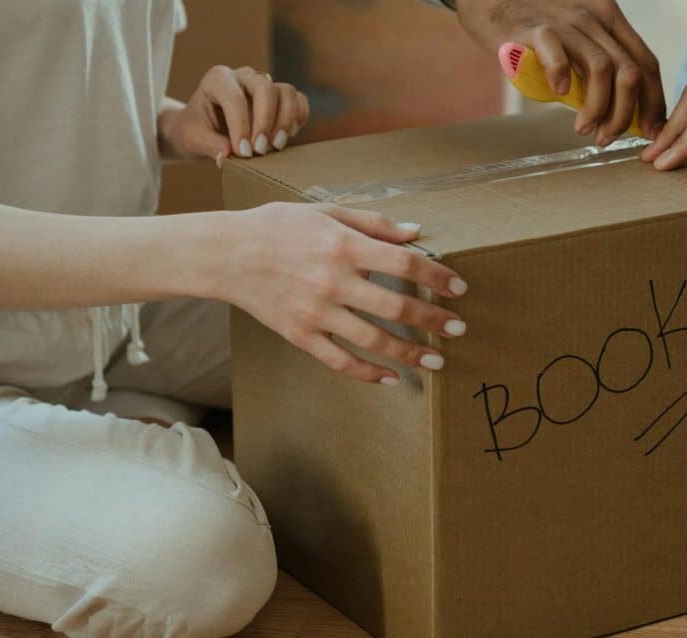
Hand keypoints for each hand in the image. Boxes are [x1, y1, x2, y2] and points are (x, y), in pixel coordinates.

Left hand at [159, 65, 309, 166]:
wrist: (201, 129)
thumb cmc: (194, 130)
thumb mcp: (193, 139)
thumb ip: (210, 146)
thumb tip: (228, 157)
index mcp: (218, 79)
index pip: (235, 98)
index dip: (241, 126)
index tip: (243, 153)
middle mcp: (243, 77)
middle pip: (266, 88)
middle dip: (266, 121)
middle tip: (260, 150)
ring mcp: (264, 85)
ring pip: (287, 92)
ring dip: (285, 121)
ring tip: (275, 146)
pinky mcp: (279, 98)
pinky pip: (298, 101)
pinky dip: (298, 119)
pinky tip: (285, 137)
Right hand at [214, 203, 467, 384]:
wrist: (227, 254)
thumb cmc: (278, 226)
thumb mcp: (326, 212)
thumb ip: (373, 223)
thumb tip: (416, 232)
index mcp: (342, 246)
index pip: (403, 263)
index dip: (436, 276)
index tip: (459, 287)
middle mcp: (332, 281)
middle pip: (396, 306)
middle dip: (433, 320)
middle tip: (459, 329)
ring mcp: (316, 312)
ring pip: (373, 340)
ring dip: (410, 353)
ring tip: (436, 361)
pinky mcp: (300, 335)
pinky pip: (340, 361)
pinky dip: (367, 373)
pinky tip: (390, 377)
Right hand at [455, 0, 664, 142]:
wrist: (491, 1)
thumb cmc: (534, 27)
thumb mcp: (577, 38)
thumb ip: (596, 65)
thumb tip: (620, 113)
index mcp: (609, 20)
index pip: (647, 62)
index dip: (654, 101)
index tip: (652, 131)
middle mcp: (594, 17)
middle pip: (629, 71)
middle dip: (625, 114)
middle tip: (608, 137)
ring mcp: (566, 21)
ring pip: (601, 69)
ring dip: (598, 107)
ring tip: (584, 128)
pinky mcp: (535, 29)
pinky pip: (558, 55)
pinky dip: (562, 77)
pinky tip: (559, 92)